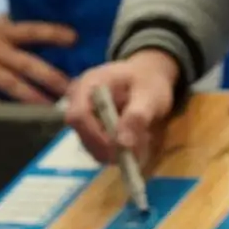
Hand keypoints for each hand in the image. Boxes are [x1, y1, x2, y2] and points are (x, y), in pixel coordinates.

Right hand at [0, 15, 76, 104]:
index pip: (32, 30)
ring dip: (30, 96)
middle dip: (48, 76)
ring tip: (50, 109)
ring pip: (8, 82)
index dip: (52, 33)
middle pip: (25, 62)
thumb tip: (49, 30)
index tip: (75, 39)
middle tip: (71, 89)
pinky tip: (10, 121)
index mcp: (3, 31)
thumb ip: (17, 29)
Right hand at [62, 50, 179, 163]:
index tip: (120, 147)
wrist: (148, 77)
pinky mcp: (89, 128)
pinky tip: (132, 143)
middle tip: (135, 151)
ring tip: (139, 142)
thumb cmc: (149, 81)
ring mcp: (83, 114)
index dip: (95, 135)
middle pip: (81, 133)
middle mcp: (79, 99)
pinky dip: (114, 152)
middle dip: (107, 147)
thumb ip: (137, 115)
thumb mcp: (150, 95)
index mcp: (89, 83)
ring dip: (113, 152)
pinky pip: (97, 148)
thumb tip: (123, 142)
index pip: (78, 115)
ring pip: (89, 145)